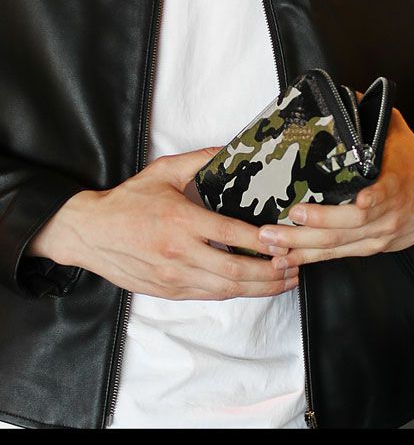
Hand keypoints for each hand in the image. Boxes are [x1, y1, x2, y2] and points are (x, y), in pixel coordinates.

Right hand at [25, 147, 299, 299]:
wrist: (88, 233)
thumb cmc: (127, 202)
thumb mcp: (162, 173)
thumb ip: (199, 161)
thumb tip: (231, 148)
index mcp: (180, 221)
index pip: (231, 235)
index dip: (262, 242)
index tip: (285, 241)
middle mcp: (179, 252)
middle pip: (235, 270)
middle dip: (271, 272)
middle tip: (295, 266)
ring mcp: (174, 276)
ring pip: (226, 289)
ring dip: (261, 287)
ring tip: (285, 280)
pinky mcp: (170, 291)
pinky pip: (211, 296)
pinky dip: (237, 292)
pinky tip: (256, 286)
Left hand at [255, 103, 413, 269]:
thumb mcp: (397, 135)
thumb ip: (371, 116)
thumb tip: (344, 94)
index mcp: (394, 184)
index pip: (378, 197)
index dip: (362, 204)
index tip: (347, 203)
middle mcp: (387, 214)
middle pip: (348, 227)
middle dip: (310, 229)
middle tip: (276, 226)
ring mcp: (380, 235)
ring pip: (338, 246)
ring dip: (302, 248)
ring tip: (271, 244)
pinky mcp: (373, 248)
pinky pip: (339, 256)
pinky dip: (312, 259)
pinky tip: (287, 260)